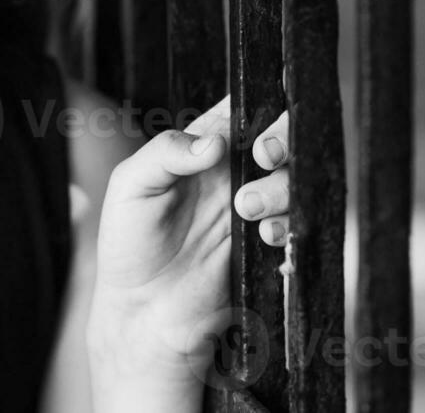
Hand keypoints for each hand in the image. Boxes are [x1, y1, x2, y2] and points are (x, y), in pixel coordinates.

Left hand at [88, 95, 290, 380]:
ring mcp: (251, 209)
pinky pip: (297, 226)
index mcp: (199, 149)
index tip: (253, 128)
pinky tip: (265, 237)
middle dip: (281, 141)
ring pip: (293, 180)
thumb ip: (167, 151)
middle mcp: (230, 174)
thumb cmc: (128, 245)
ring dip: (282, 187)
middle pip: (278, 140)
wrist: (142, 314)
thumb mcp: (129, 186)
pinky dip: (289, 227)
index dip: (256, 111)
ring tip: (247, 209)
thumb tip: (215, 141)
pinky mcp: (263, 244)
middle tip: (265, 158)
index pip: (239, 112)